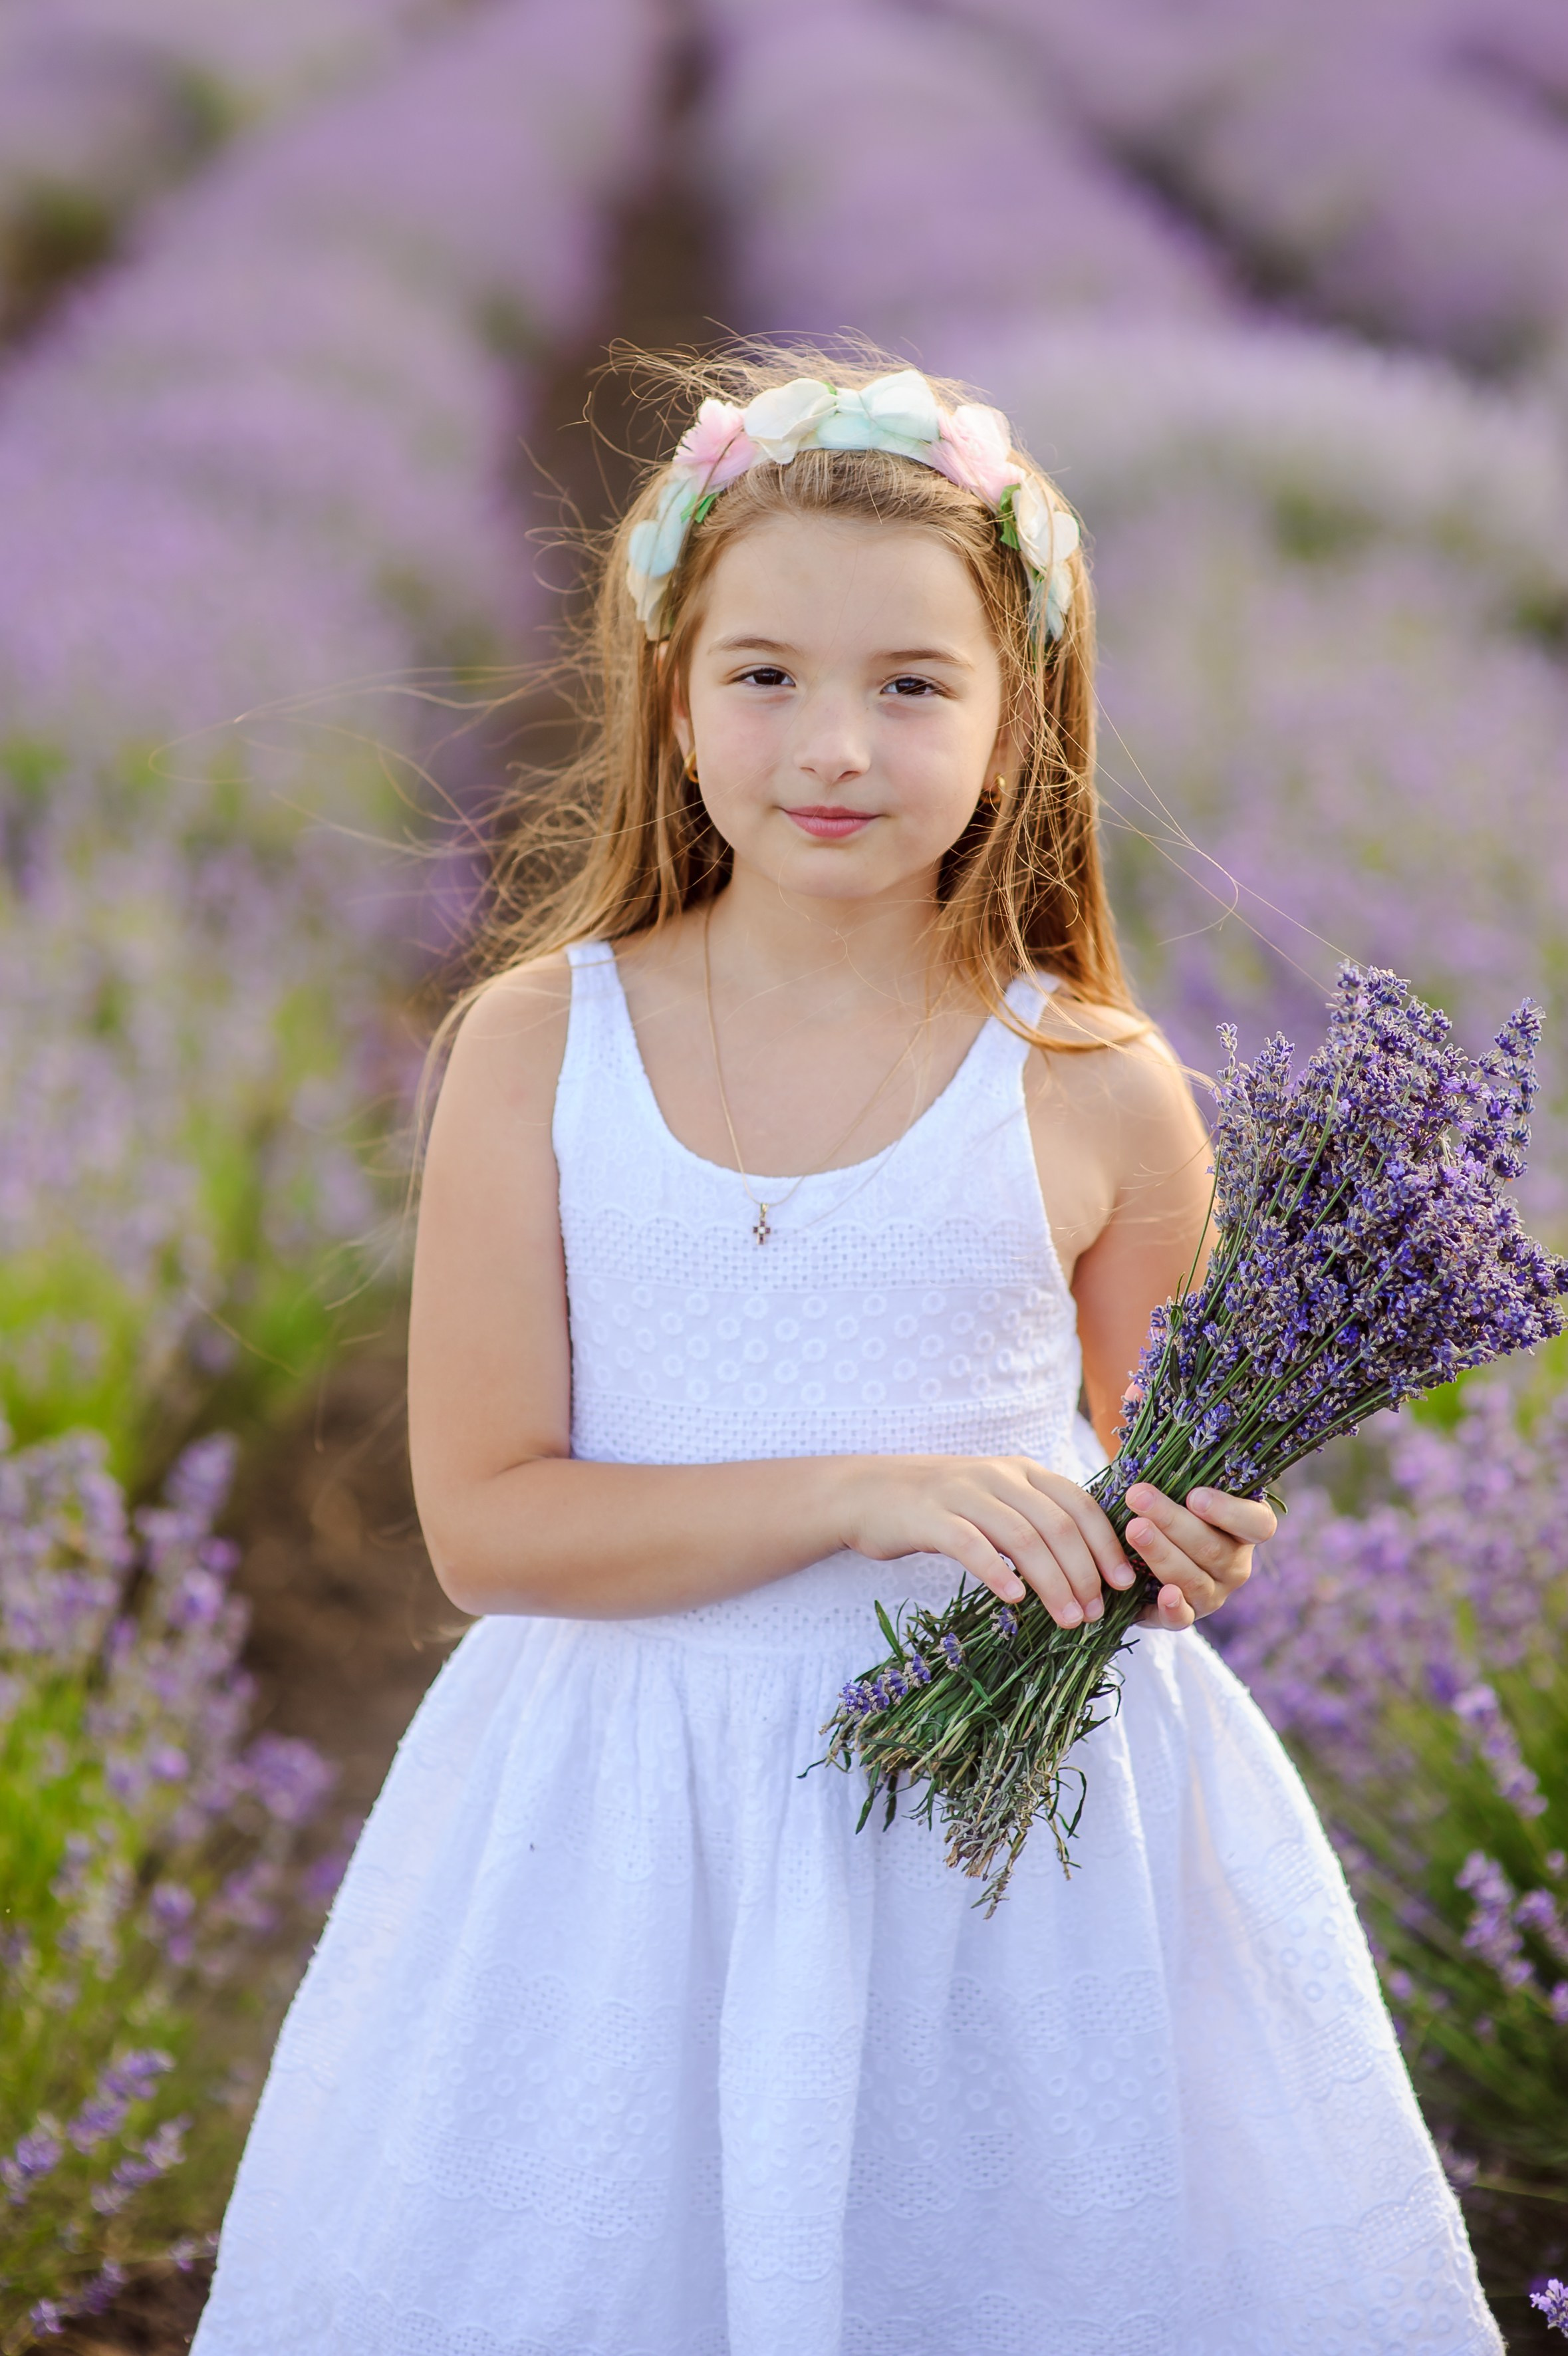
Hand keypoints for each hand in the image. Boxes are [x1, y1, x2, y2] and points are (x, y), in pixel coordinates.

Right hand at [837, 1454, 1135, 1630]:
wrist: (866, 1493)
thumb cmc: (939, 1507)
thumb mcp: (994, 1500)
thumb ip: (1034, 1518)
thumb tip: (1088, 1563)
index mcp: (1021, 1471)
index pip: (1078, 1503)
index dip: (1106, 1544)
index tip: (1124, 1584)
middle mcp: (997, 1476)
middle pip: (1057, 1525)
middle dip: (1084, 1572)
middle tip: (1096, 1613)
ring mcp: (962, 1494)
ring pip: (1022, 1537)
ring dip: (1052, 1583)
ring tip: (1067, 1619)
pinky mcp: (930, 1517)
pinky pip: (971, 1545)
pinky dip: (997, 1572)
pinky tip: (1013, 1600)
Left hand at [1122, 1484, 1275, 1629]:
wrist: (1146, 1548)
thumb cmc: (1169, 1505)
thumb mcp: (1180, 1487)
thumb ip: (1182, 1474)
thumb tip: (1161, 1444)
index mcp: (1244, 1530)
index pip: (1257, 1524)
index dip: (1229, 1512)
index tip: (1194, 1496)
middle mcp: (1235, 1565)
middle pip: (1213, 1548)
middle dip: (1172, 1521)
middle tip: (1139, 1496)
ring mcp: (1213, 1594)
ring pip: (1193, 1578)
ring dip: (1161, 1553)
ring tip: (1134, 1529)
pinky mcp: (1186, 1615)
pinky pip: (1183, 1618)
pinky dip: (1174, 1607)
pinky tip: (1162, 1593)